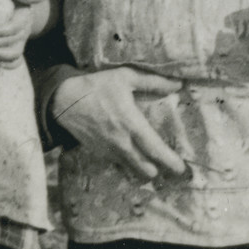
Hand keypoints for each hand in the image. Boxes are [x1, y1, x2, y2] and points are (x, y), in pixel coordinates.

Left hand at [0, 0, 36, 67]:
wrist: (14, 0)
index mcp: (24, 14)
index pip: (16, 27)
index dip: (0, 31)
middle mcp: (25, 28)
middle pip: (14, 41)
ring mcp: (22, 39)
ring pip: (16, 53)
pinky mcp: (16, 47)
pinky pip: (16, 61)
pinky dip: (7, 65)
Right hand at [49, 66, 187, 181]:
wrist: (64, 101)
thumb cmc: (97, 87)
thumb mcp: (126, 77)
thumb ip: (154, 82)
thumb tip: (179, 84)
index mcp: (131, 124)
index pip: (155, 150)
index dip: (171, 162)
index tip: (184, 170)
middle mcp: (121, 143)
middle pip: (146, 169)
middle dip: (161, 170)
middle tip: (173, 167)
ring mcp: (109, 151)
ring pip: (133, 170)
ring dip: (145, 170)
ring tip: (157, 166)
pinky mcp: (99, 154)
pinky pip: (119, 165)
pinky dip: (130, 165)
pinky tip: (136, 157)